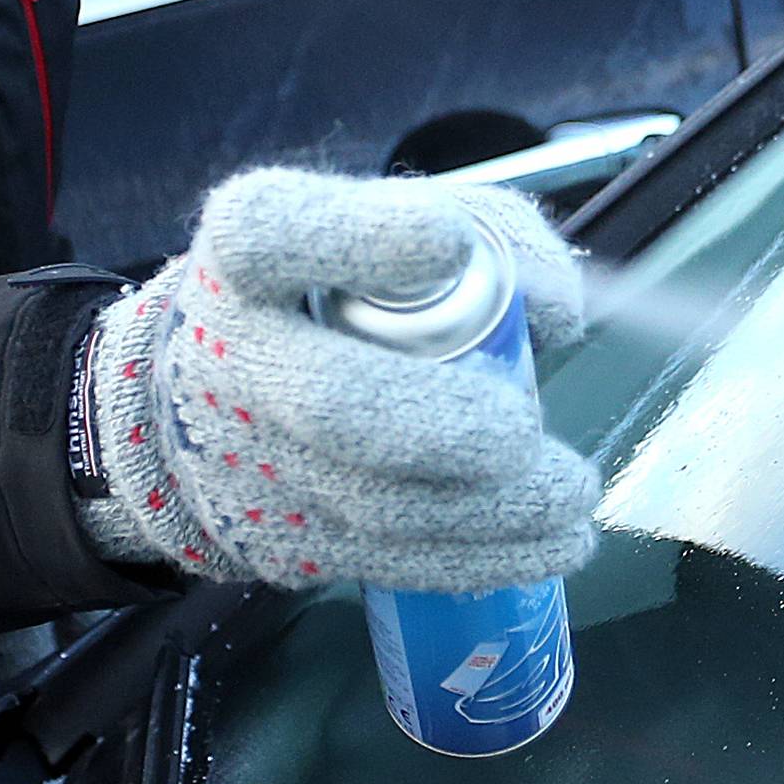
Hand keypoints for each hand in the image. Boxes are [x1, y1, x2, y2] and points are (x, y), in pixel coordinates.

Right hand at [74, 168, 598, 591]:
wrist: (213, 395)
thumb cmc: (335, 294)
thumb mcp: (400, 224)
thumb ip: (493, 233)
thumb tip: (555, 314)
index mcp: (249, 249)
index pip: (275, 232)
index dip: (361, 237)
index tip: (447, 243)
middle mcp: (231, 350)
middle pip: (330, 398)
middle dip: (441, 424)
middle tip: (522, 431)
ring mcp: (245, 456)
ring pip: (371, 502)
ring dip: (486, 511)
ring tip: (570, 498)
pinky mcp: (274, 538)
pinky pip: (383, 559)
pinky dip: (475, 559)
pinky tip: (547, 546)